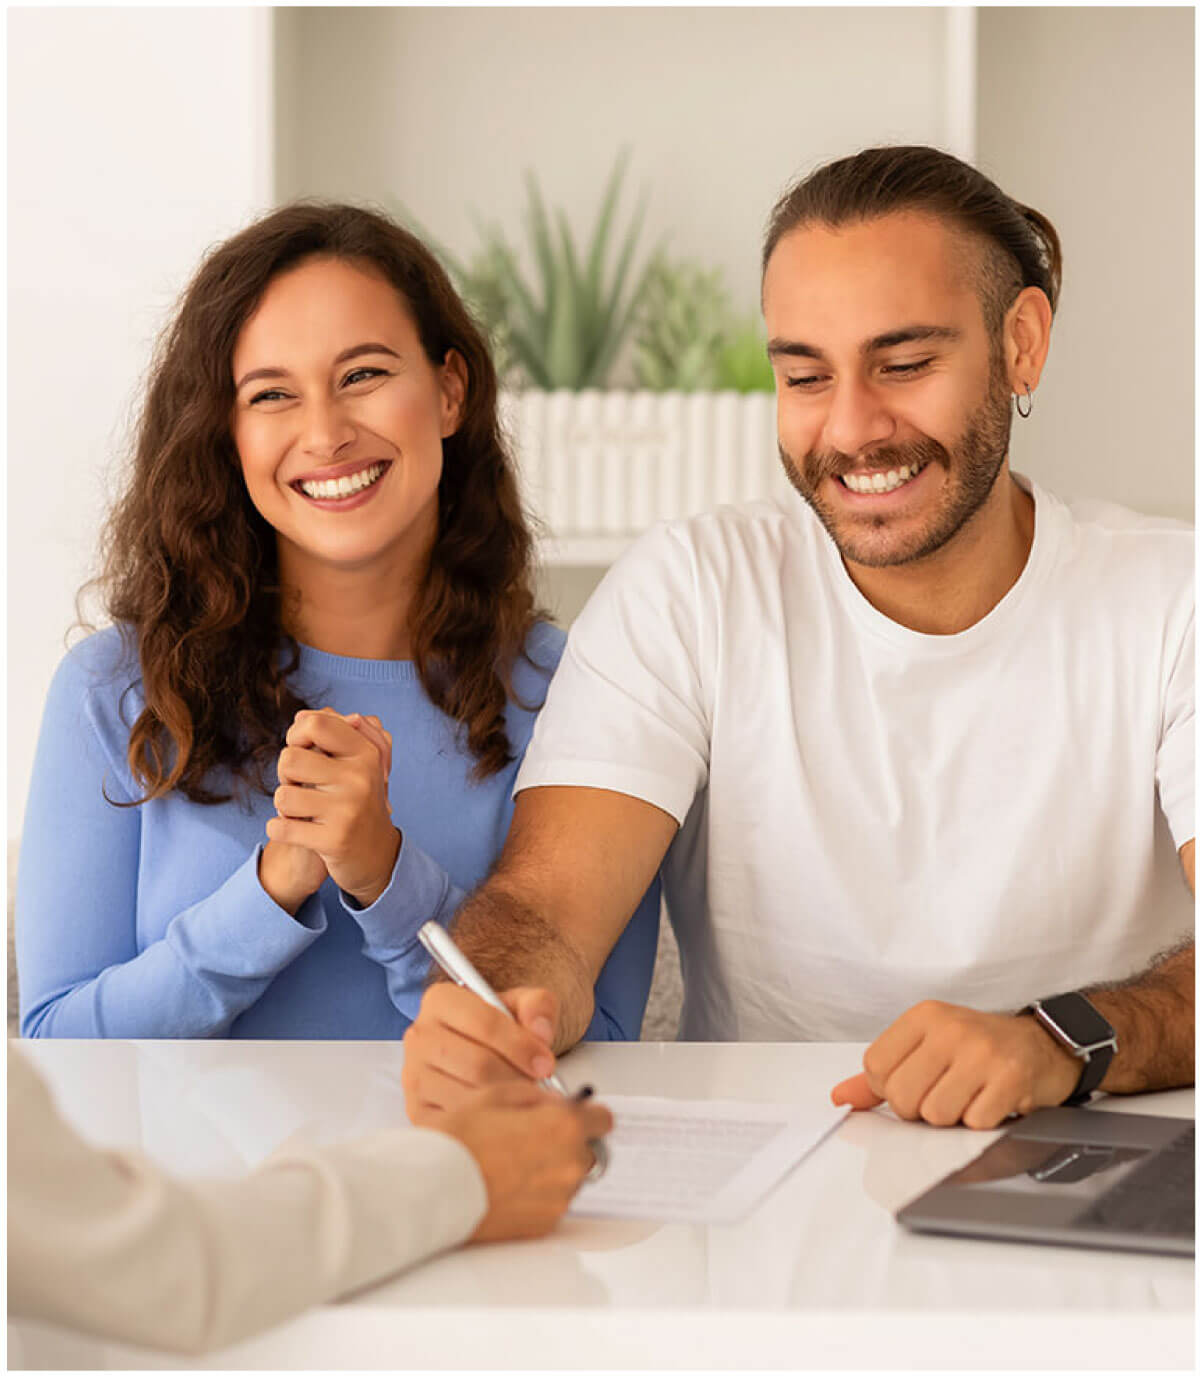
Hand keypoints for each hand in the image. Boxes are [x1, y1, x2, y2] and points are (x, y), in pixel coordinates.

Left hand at [265, 708, 400, 906]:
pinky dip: (279, 830)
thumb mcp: (357, 762)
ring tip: (303, 811)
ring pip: (283, 795)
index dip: (296, 735)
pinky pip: (280, 828)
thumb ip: (334, 732)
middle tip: (302, 787)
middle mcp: (360, 778)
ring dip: (284, 806)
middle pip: (289, 758)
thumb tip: (301, 716)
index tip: (301, 750)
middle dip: (286, 775)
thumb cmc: (356, 800)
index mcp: (366, 753)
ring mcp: (348, 810)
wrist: (376, 855)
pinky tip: (297, 831)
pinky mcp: (334, 841)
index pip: (316, 723)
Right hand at [402, 982, 560, 1125]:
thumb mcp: (522, 1007)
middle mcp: (420, 1036)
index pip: (484, 1022)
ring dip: (505, 1102)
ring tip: (524, 1098)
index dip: (520, 1045)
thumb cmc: (500, 1030)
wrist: (481, 1054)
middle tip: (539, 1086)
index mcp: (441, 1000)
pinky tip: (504, 1115)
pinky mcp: (417, 1111)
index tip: (545, 1064)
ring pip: (468, 1097)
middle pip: (477, 1064)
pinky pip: (457, 1125)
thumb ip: (538, 1007)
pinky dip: (488, 1124)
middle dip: (515, 1077)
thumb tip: (541, 1032)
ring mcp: (414, 1076)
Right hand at [438, 1080, 612, 1241]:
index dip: (587, 1114)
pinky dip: (538, 1193)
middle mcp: (569, 1164)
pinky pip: (552, 1201)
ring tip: (514, 1162)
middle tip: (533, 1137)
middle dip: (568, 1141)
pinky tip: (509, 1183)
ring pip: (569, 1176)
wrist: (434, 1188)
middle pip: (587, 1149)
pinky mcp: (543, 1224)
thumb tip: (554, 1104)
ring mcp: (558, 1198)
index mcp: (564, 1127)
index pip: (604, 1119)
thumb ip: (537, 1096)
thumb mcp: (497, 1094)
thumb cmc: (460, 1140)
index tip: (575, 1115)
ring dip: (553, 1167)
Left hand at [829, 1000, 1080, 1129]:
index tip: (914, 1083)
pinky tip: (990, 1102)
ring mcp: (981, 1052)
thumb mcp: (926, 1047)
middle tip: (943, 1095)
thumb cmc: (979, 1047)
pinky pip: (974, 1122)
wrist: (1043, 1044)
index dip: (890, 1089)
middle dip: (919, 1109)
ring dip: (952, 1118)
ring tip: (968, 1097)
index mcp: (923, 1017)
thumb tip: (840, 1097)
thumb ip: (879, 1075)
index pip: (876, 1067)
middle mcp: (950, 1029)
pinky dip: (981, 1122)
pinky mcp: (1010, 1077)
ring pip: (936, 1114)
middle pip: (902, 1096)